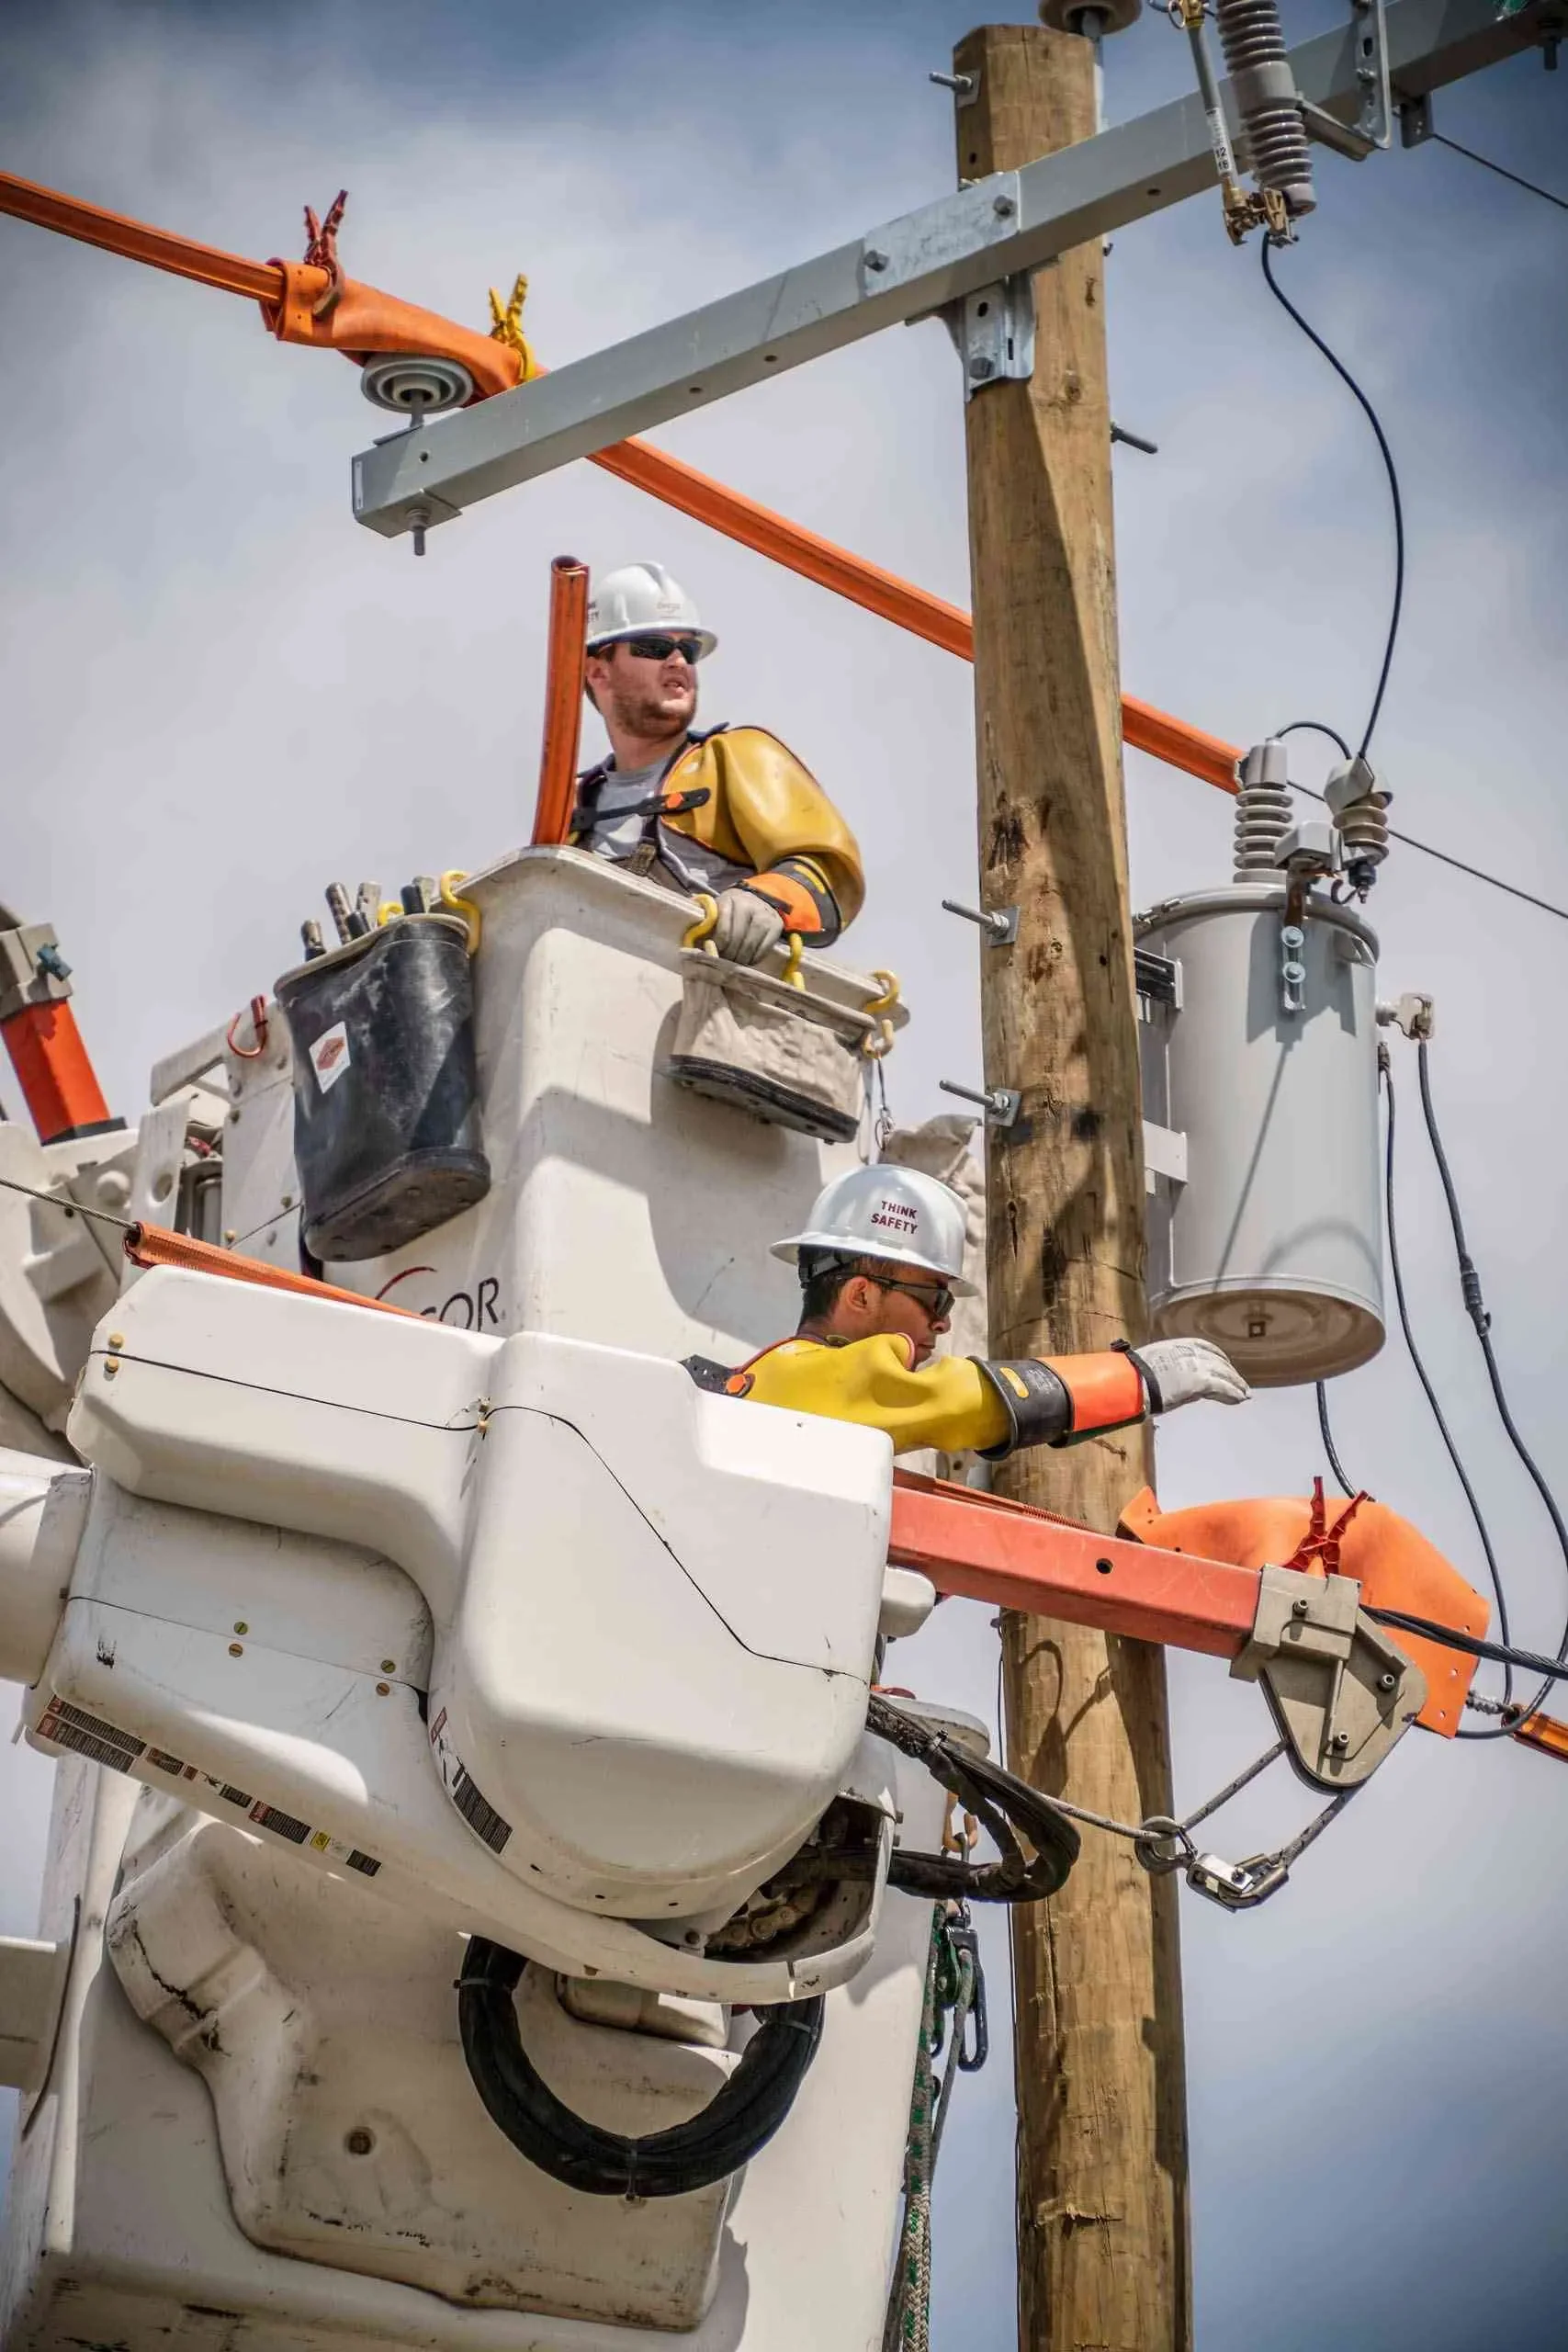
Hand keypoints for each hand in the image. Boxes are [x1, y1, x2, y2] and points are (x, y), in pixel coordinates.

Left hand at [709, 885, 785, 965]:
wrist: (758, 899)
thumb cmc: (731, 909)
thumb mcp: (717, 909)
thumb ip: (707, 923)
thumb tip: (696, 943)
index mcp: (730, 899)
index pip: (724, 930)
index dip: (718, 945)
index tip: (715, 952)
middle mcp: (749, 905)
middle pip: (738, 939)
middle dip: (729, 954)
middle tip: (724, 962)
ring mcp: (765, 915)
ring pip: (751, 945)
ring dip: (741, 958)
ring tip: (734, 963)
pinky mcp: (776, 926)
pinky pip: (764, 949)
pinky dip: (754, 958)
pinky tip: (747, 959)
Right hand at [1136, 1337, 1250, 1413]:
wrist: (1129, 1382)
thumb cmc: (1131, 1377)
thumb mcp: (1149, 1365)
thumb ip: (1164, 1368)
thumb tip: (1169, 1380)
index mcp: (1176, 1345)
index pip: (1204, 1347)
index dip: (1217, 1357)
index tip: (1224, 1364)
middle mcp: (1189, 1352)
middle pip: (1217, 1361)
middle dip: (1230, 1372)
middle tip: (1239, 1383)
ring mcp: (1196, 1365)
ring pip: (1223, 1374)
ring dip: (1236, 1384)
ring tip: (1244, 1394)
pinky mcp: (1200, 1381)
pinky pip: (1223, 1387)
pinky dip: (1233, 1393)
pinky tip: (1240, 1399)